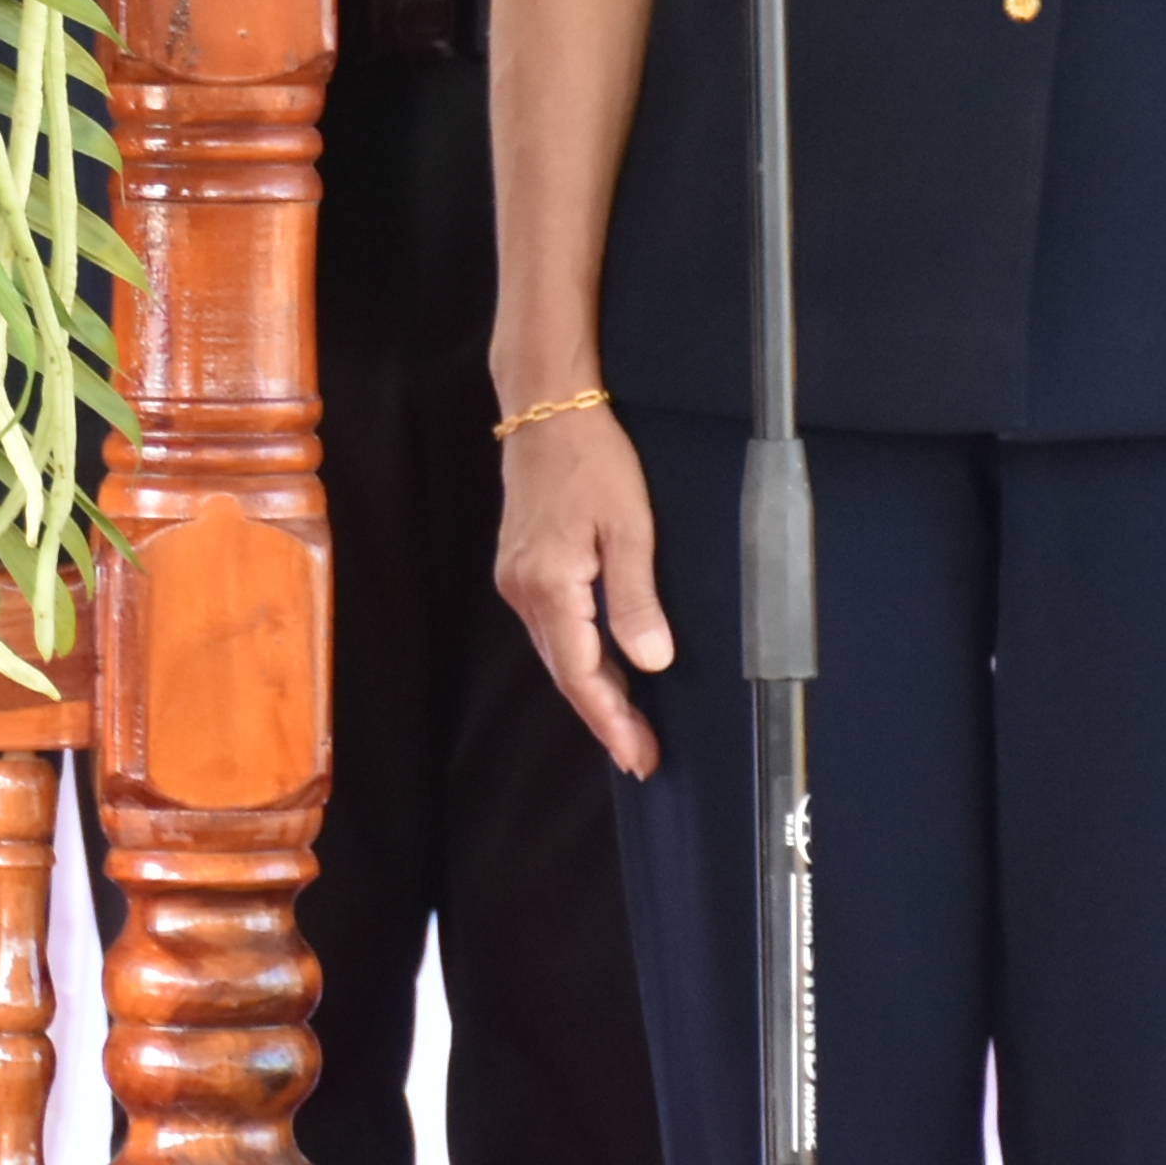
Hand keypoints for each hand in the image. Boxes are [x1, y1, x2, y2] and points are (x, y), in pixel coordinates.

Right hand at [488, 400, 673, 777]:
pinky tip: (603, 670)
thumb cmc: (593, 458)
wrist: (545, 408)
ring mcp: (516, 578)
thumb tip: (649, 662)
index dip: (612, 721)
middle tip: (642, 756)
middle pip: (564, 672)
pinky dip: (578, 658)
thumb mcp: (630, 526)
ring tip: (628, 725)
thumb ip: (635, 598)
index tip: (640, 756)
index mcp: (548, 585)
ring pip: (556, 653)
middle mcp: (522, 590)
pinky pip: (551, 629)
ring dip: (591, 690)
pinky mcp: (521, 566)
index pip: (581, 674)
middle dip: (604, 717)